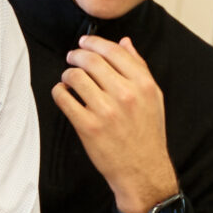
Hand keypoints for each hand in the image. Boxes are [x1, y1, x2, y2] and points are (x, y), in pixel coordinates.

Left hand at [55, 35, 177, 212]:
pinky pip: (63, 98)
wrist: (142, 170)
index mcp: (143, 85)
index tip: (84, 42)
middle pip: (91, 61)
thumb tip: (125, 42)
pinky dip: (59, 91)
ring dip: (67, 73)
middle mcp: (125, 95)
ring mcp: (105, 111)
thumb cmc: (147, 134)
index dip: (94, 42)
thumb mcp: (153, 98)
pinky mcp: (87, 126)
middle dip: (77, 55)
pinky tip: (64, 93)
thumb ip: (139, 68)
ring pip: (75, 77)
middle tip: (72, 57)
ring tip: (69, 78)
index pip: (114, 52)